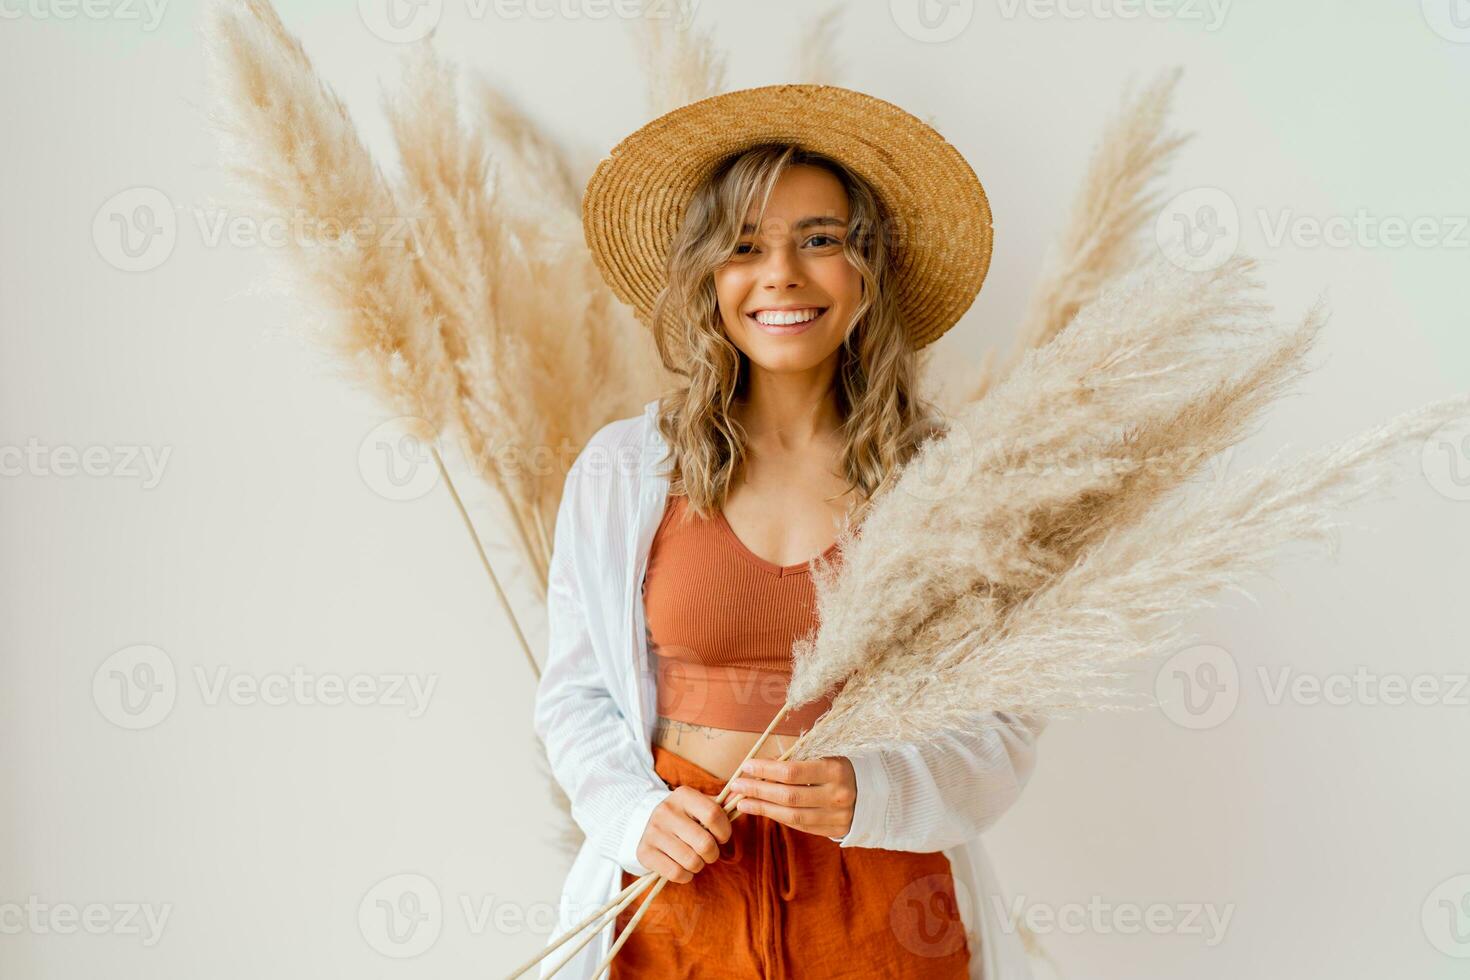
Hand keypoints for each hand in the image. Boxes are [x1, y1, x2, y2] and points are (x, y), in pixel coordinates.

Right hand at [635, 786, 732, 883]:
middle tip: (709, 852)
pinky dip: (685, 875)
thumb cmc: (685, 817)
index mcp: (683, 795)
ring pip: (691, 861)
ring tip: (695, 858)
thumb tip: (739, 792)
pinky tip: (683, 866)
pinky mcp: (645, 852)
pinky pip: (676, 873)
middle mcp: (666, 810)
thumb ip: (722, 803)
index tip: (722, 837)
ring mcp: (653, 831)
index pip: (713, 815)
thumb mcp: (701, 805)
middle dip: (713, 853)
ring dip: (699, 865)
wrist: (647, 825)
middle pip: (704, 843)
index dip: (724, 831)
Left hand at [728, 756, 855, 838]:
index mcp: (837, 770)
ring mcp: (837, 816)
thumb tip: (763, 765)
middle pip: (788, 796)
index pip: (793, 772)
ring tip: (741, 802)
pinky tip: (762, 810)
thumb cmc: (846, 767)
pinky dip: (778, 817)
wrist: (879, 792)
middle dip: (758, 790)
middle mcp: (837, 795)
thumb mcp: (828, 755)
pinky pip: (800, 826)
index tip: (746, 766)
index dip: (766, 770)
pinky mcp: (835, 831)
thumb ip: (800, 760)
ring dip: (762, 808)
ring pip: (792, 816)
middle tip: (736, 785)